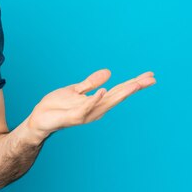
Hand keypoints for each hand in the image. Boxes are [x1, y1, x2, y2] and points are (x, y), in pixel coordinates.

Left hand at [27, 69, 155, 139]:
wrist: (39, 119)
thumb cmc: (56, 106)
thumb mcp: (75, 90)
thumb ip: (91, 83)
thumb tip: (109, 72)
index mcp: (96, 102)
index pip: (118, 91)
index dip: (134, 83)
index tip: (150, 75)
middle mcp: (95, 109)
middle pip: (118, 96)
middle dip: (134, 87)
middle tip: (152, 78)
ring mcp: (86, 114)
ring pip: (107, 102)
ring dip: (121, 93)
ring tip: (136, 83)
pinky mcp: (74, 116)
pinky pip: (86, 107)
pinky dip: (95, 99)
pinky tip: (103, 91)